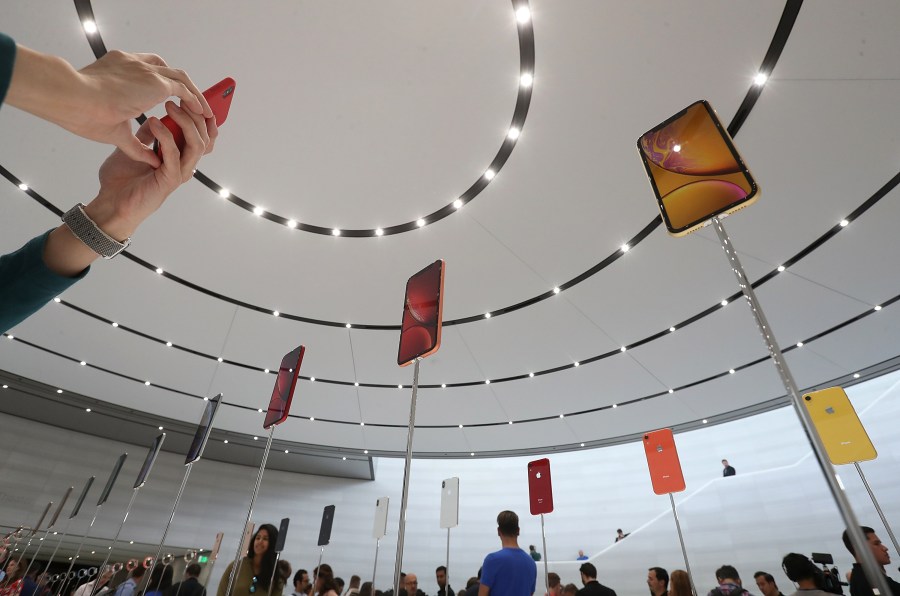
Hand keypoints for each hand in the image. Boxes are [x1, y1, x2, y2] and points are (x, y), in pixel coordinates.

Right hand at [7, 45, 211, 167]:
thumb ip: (135, 143)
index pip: (146, 73)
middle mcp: (133, 65)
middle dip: (182, 88)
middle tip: (195, 106)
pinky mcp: (155, 83)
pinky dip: (194, 100)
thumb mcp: (115, 131)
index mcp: (118, 71)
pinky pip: (184, 90)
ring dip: (193, 95)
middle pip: (167, 71)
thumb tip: (150, 157)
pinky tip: (202, 112)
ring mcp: (145, 71)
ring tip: (205, 112)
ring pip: (180, 79)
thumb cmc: (80, 113)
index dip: (160, 86)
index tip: (171, 102)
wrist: (72, 99)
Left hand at [84, 101, 217, 238]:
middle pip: (206, 135)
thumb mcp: (135, 147)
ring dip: (186, 122)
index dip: (203, 115)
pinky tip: (154, 122)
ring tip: (170, 106)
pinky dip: (166, 136)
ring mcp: (179, 172)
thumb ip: (149, 135)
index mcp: (180, 156)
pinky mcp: (169, 179)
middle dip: (198, 113)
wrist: (110, 201)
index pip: (203, 133)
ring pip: (198, 143)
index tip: (193, 94)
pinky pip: (175, 154)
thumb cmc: (122, 180)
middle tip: (182, 95)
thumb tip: (156, 117)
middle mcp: (185, 164)